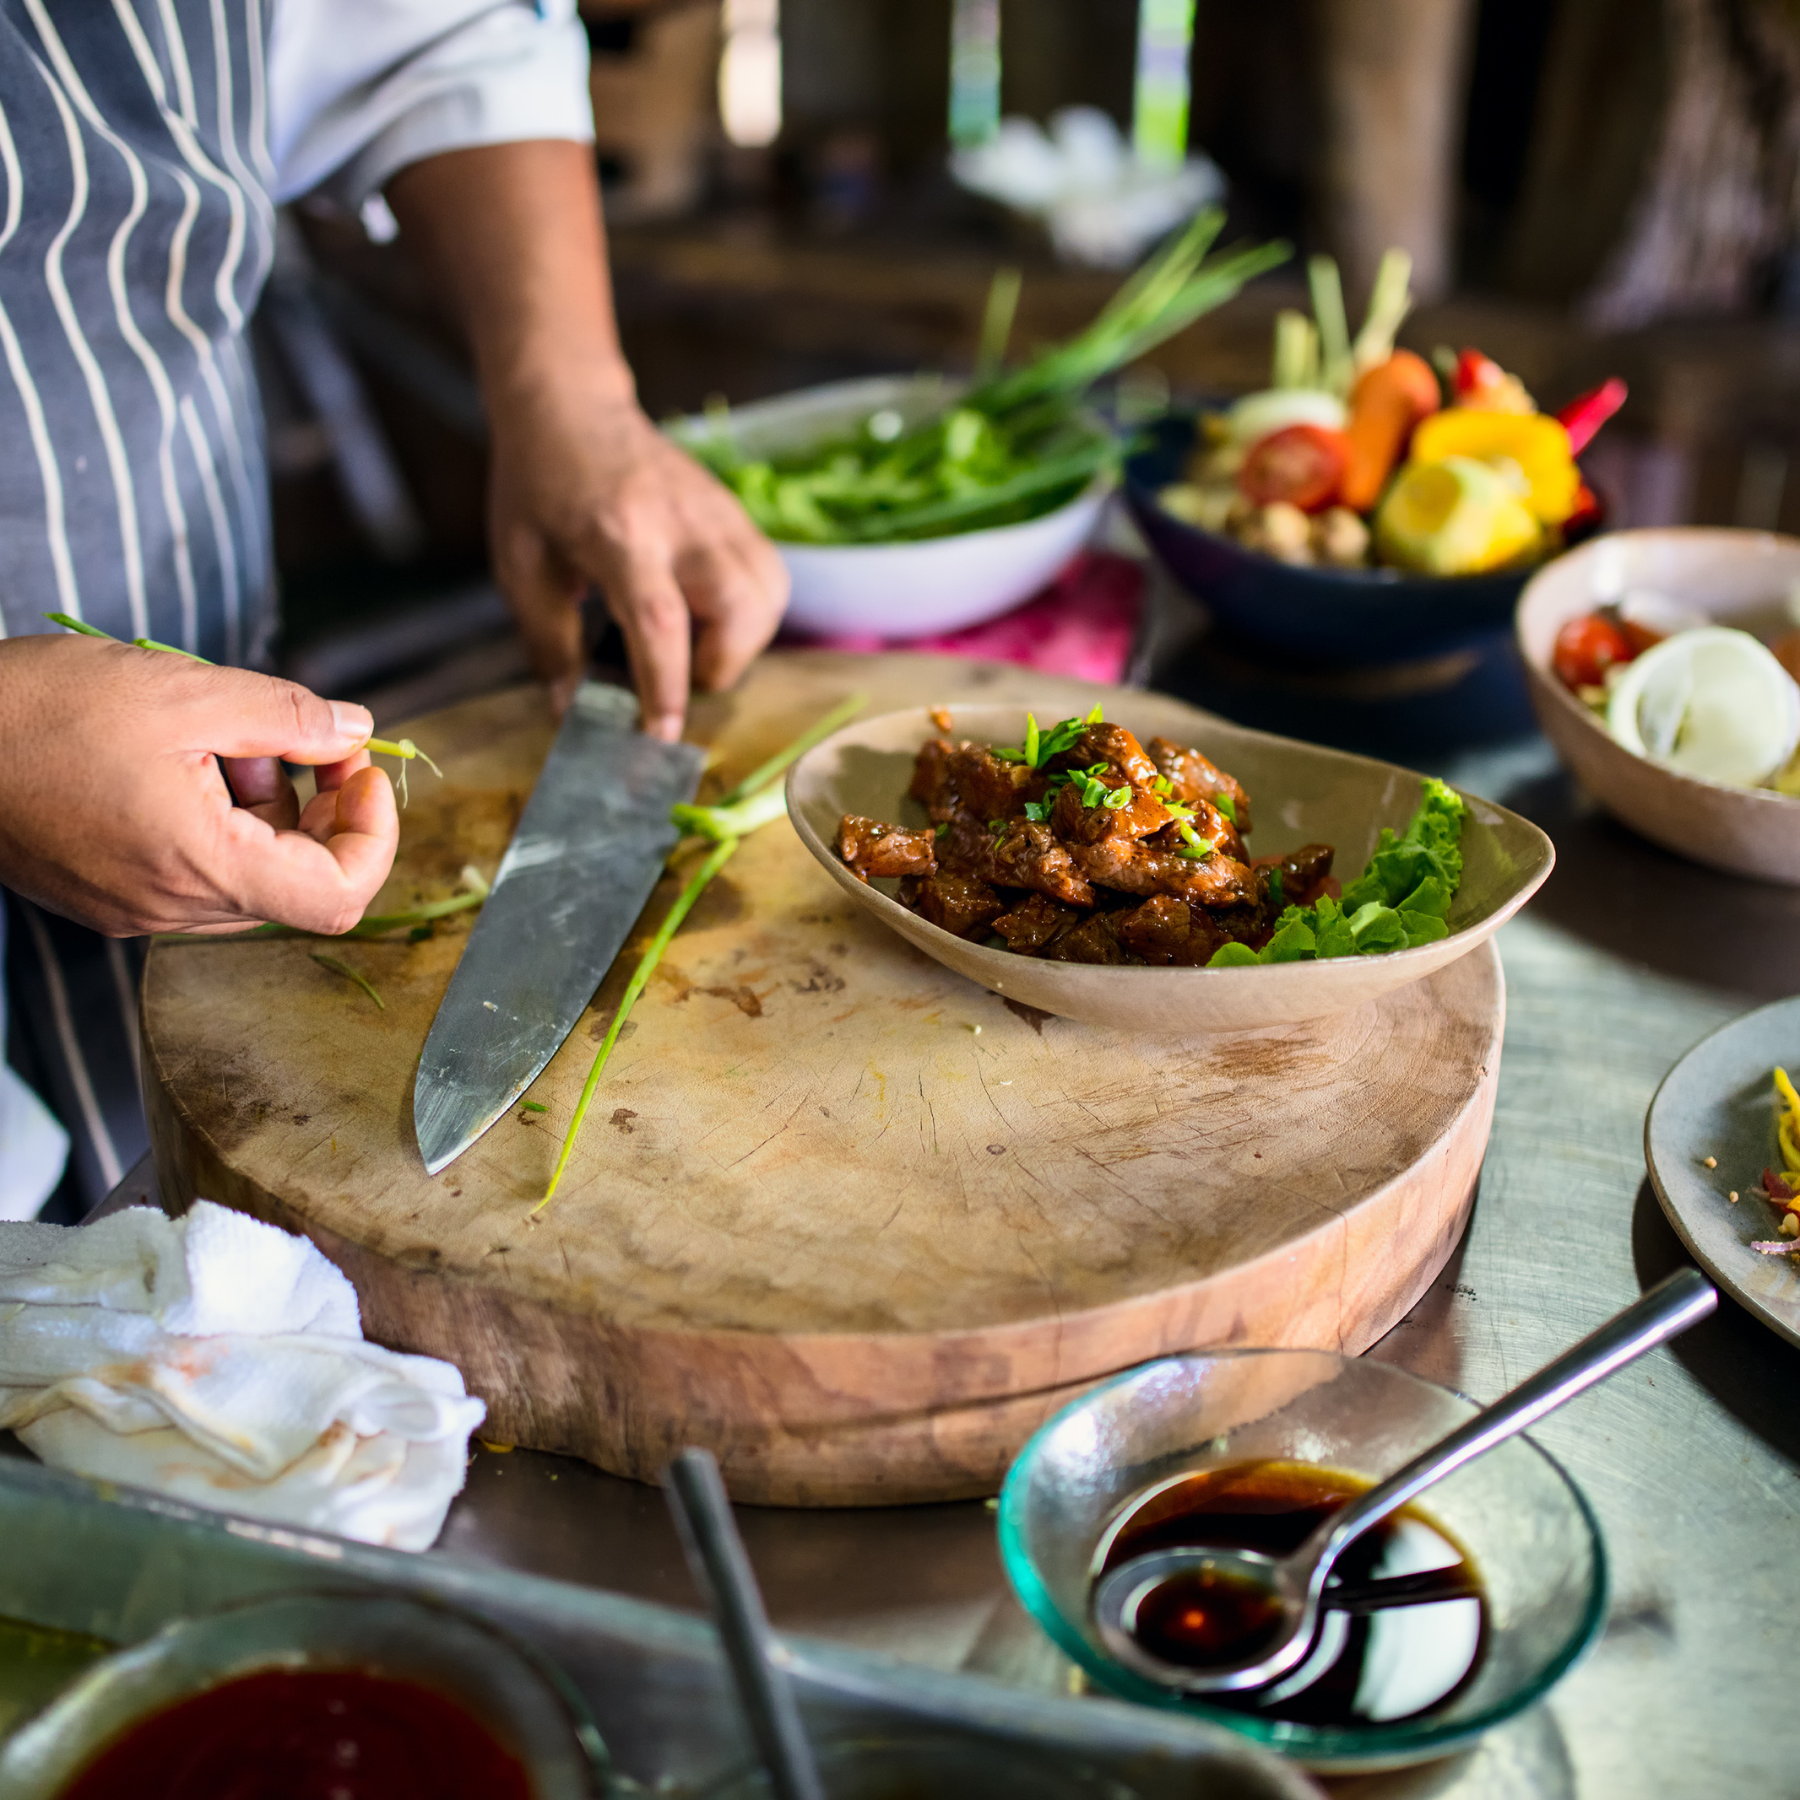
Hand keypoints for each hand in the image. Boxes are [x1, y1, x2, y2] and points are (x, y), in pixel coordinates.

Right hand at [0, 636, 397, 935]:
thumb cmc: (38, 710)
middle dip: (323, 810)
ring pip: (249, 875)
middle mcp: (170, 908)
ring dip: (269, 809)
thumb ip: (286, 717)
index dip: (374, 835)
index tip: (363, 772)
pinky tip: (186, 761)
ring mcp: (135, 908)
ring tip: (229, 739)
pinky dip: (219, 820)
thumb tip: (357, 732)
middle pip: (299, 885)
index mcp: (200, 868)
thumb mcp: (182, 691)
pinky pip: (197, 871)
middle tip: (308, 738)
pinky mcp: (108, 894)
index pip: (338, 897)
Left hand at [382, 141, 788, 740]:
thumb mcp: (522, 568)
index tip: (660, 737)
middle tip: (679, 674)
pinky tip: (713, 617)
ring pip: (769, 594)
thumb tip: (572, 713)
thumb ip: (550, 643)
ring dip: (742, 641)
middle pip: (741, 606)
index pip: (660, 621)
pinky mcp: (738, 514)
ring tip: (697, 646)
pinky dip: (753, 614)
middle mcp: (683, 522)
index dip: (666, 687)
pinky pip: (771, 577)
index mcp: (620, 534)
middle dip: (720, 663)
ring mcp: (720, 513)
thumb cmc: (539, 489)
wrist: (572, 407)